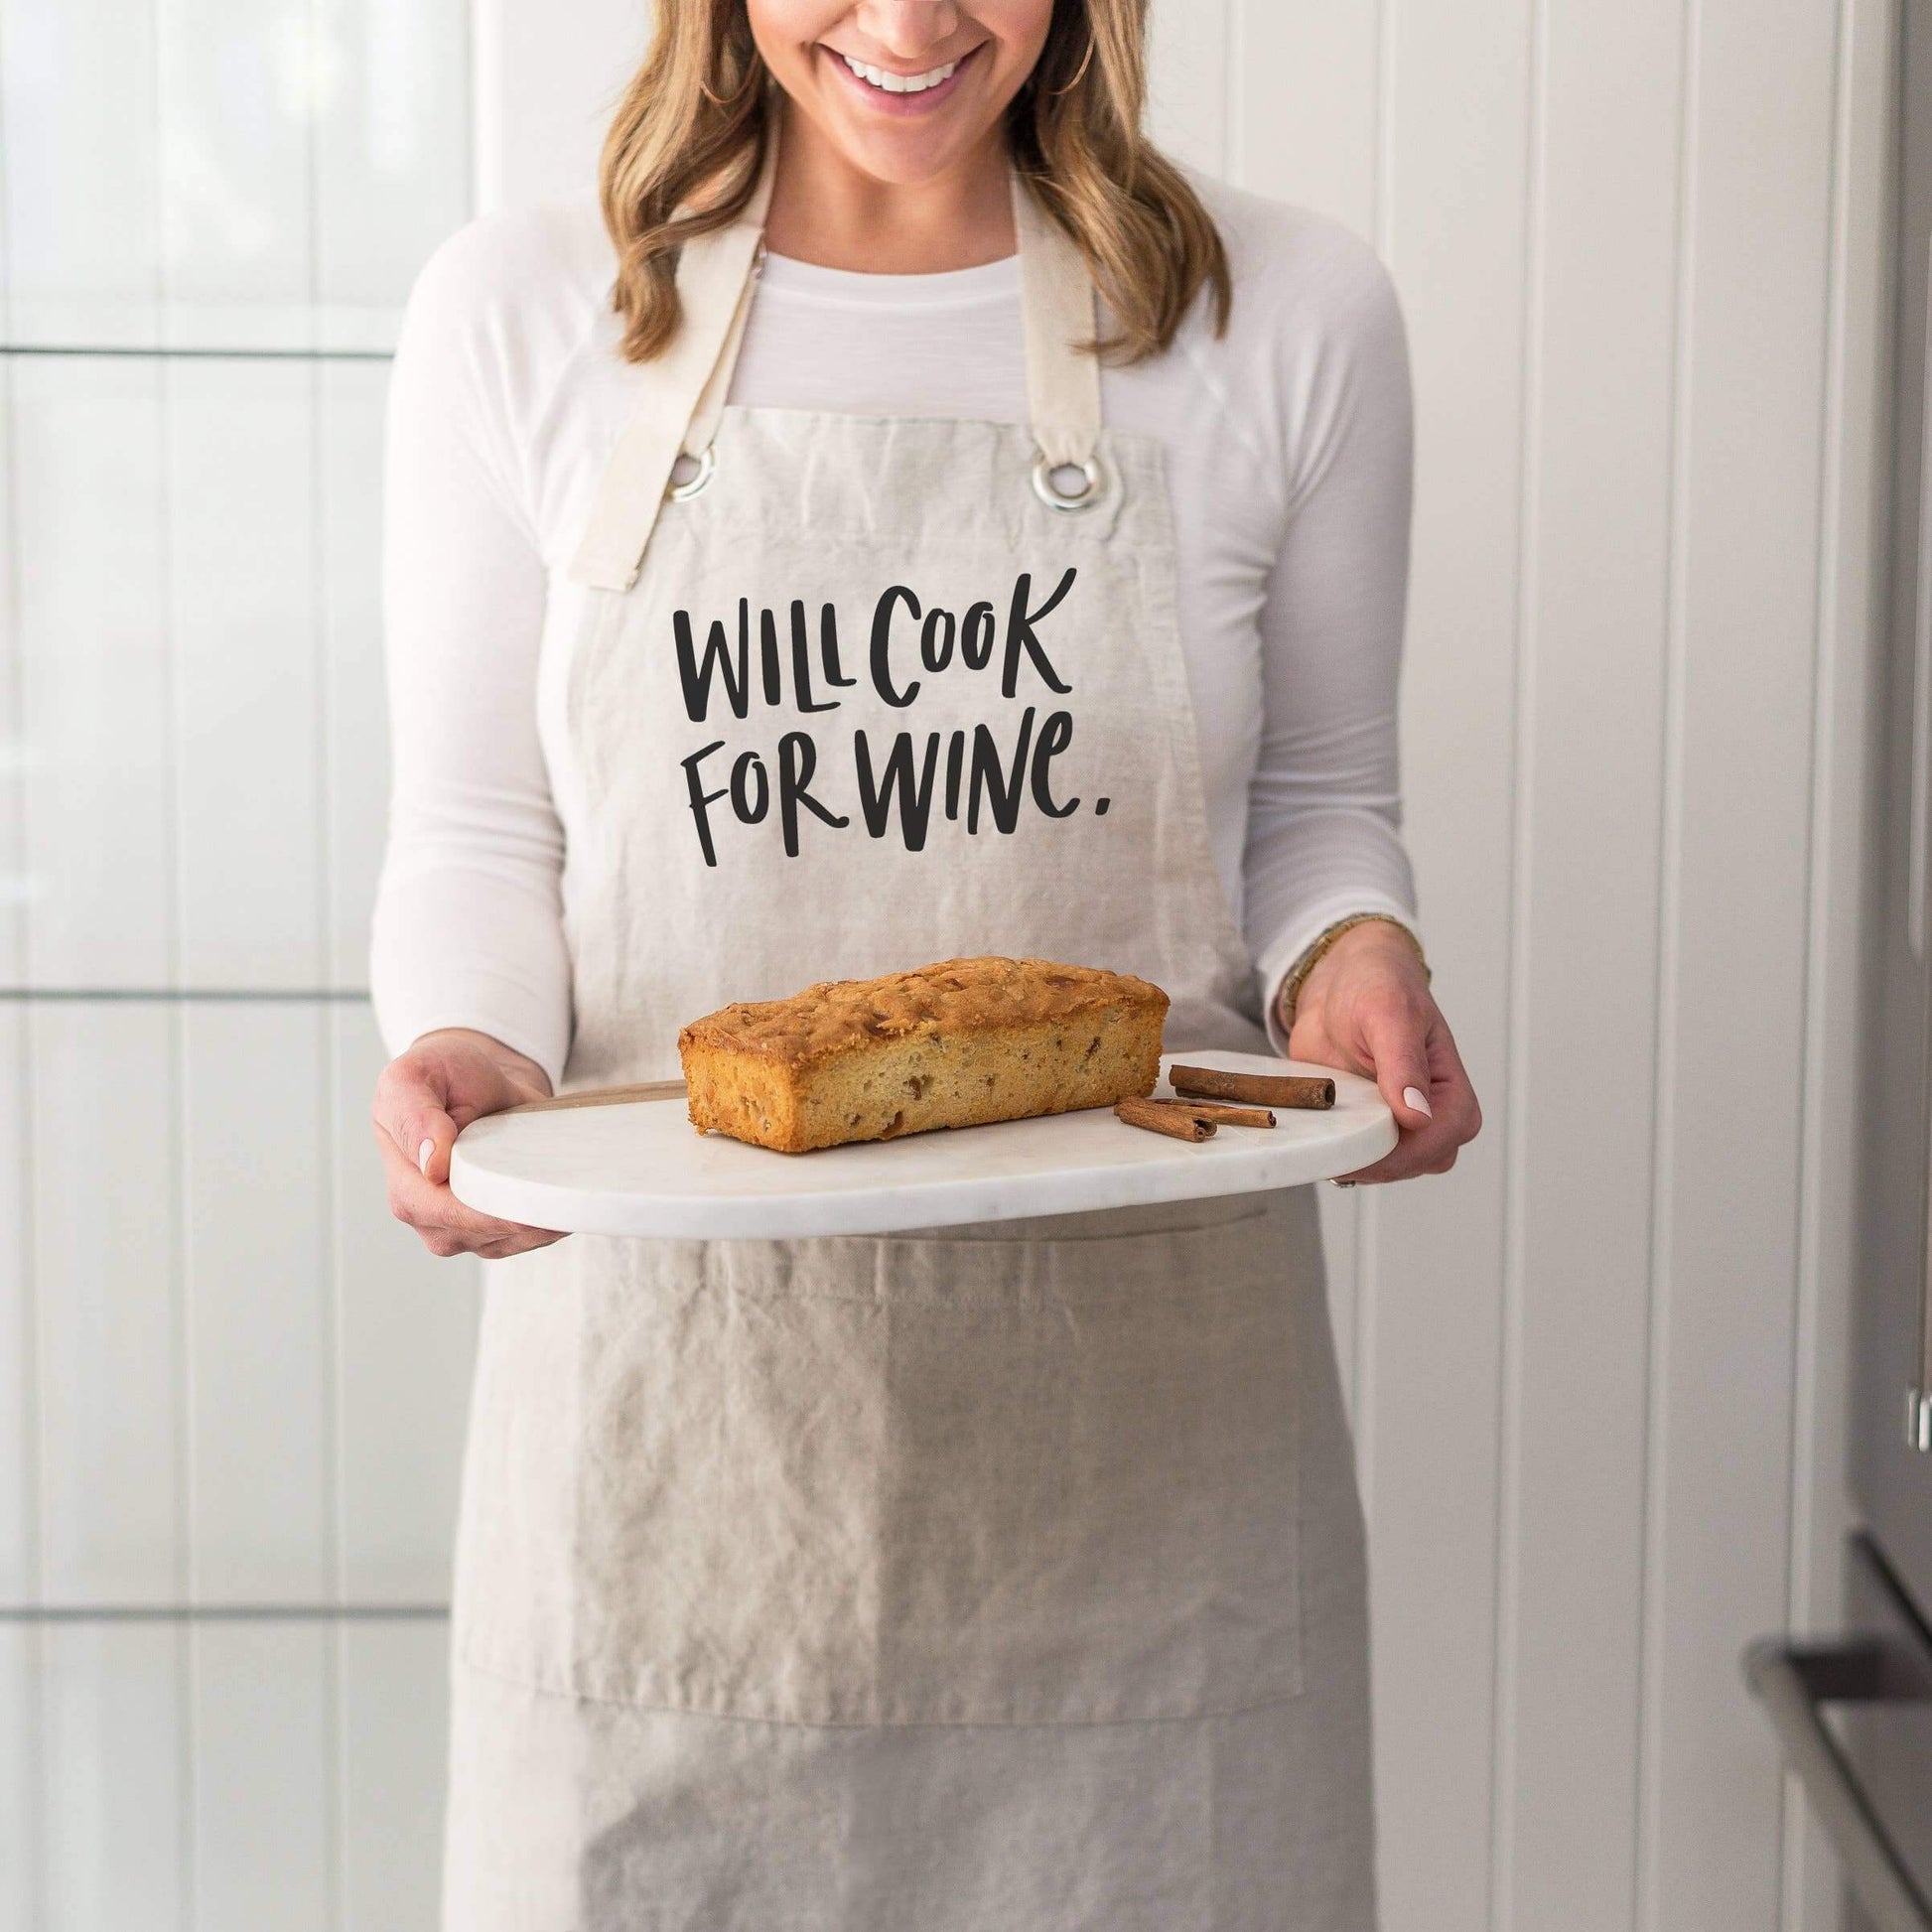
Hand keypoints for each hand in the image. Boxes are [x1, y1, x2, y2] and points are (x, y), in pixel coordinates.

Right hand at [372, 1028, 565, 1258]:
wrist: (469, 1079)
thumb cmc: (438, 1075)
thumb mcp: (413, 1078)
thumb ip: (415, 1117)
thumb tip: (431, 1166)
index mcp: (406, 1184)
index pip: (448, 1214)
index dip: (488, 1212)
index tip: (530, 1198)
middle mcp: (428, 1216)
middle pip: (482, 1235)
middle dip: (525, 1222)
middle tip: (567, 1202)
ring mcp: (460, 1228)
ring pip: (508, 1242)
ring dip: (542, 1225)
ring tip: (573, 1200)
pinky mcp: (491, 1227)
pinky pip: (522, 1238)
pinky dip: (547, 1224)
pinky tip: (565, 1205)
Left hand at [1284, 921, 1481, 1183]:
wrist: (1339, 983)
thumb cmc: (1377, 987)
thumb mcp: (1389, 1014)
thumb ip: (1404, 1064)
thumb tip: (1418, 1115)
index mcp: (1452, 1094)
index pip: (1439, 1140)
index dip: (1401, 1151)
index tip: (1361, 1140)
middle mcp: (1430, 1118)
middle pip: (1412, 1164)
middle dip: (1373, 1160)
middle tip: (1333, 1134)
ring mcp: (1395, 1128)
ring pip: (1381, 1168)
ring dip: (1349, 1156)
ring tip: (1323, 1123)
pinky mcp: (1362, 1128)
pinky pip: (1350, 1156)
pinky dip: (1332, 1148)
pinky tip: (1316, 1128)